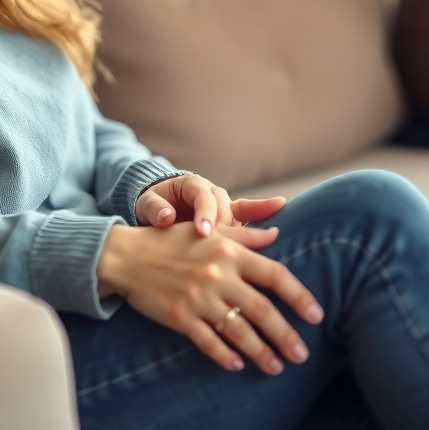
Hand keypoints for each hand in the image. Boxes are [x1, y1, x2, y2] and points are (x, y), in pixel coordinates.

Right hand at [97, 221, 323, 373]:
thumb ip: (245, 235)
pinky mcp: (180, 317)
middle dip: (285, 334)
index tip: (316, 316)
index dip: (298, 296)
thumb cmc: (172, 241)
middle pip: (261, 309)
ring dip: (261, 352)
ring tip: (277, 367)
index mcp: (228, 251)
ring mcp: (198, 297)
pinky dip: (225, 356)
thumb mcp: (210, 232)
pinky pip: (208, 342)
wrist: (128, 255)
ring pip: (239, 330)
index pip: (274, 275)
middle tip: (302, 354)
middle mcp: (217, 274)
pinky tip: (237, 365)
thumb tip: (277, 234)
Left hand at [135, 173, 285, 237]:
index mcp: (190, 184)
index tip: (202, 232)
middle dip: (223, 226)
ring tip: (247, 244)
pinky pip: (249, 211)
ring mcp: (223, 205)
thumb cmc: (153, 208)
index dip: (204, 213)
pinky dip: (263, 208)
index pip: (202, 196)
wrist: (159, 211)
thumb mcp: (147, 205)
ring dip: (240, 231)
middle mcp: (211, 192)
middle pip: (223, 206)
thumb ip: (155, 208)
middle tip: (222, 245)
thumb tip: (165, 217)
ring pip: (236, 215)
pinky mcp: (231, 219)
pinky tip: (281, 204)